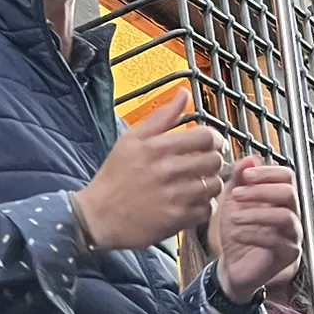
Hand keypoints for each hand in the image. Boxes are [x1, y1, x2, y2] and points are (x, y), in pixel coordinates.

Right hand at [71, 89, 222, 250]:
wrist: (97, 216)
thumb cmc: (115, 177)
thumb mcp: (131, 140)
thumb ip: (161, 117)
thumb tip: (184, 94)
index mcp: (157, 147)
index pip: (206, 137)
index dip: (216, 140)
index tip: (213, 145)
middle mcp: (167, 170)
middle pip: (214, 161)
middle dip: (214, 162)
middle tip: (205, 166)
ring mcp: (173, 196)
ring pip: (213, 186)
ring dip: (210, 185)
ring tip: (199, 185)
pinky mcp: (176, 219)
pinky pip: (206, 209)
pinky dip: (204, 207)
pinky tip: (193, 203)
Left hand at [211, 156, 301, 300]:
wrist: (233, 266)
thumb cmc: (237, 233)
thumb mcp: (233, 202)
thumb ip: (239, 179)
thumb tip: (249, 159)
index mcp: (281, 198)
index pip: (287, 176)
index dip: (266, 172)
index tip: (244, 175)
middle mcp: (292, 214)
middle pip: (289, 193)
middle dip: (260, 191)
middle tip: (236, 195)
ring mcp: (293, 235)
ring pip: (285, 216)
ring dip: (256, 213)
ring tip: (233, 217)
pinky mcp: (288, 255)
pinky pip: (276, 241)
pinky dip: (252, 234)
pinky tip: (236, 234)